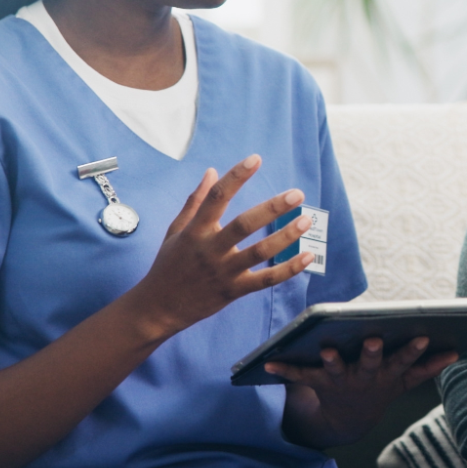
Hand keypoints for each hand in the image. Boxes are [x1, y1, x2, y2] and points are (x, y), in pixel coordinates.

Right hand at [128, 155, 317, 335]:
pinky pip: (265, 280)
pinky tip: (307, 256)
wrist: (159, 308)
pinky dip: (288, 269)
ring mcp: (223, 272)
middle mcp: (210, 250)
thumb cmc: (167, 265)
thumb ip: (194, 201)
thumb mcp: (175, 230)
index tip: (255, 159)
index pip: (216, 198)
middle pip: (244, 225)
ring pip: (259, 252)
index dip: (236, 177)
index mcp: (195, 231)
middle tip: (297, 194)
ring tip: (306, 220)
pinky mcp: (234, 291)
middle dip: (272, 208)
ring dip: (285, 236)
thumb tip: (212, 172)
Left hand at [266, 336, 458, 447]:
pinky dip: (284, 369)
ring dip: (332, 361)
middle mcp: (366, 378)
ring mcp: (342, 381)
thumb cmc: (380, 388)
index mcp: (388, 374)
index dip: (412, 351)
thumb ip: (428, 368)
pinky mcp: (320, 383)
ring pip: (337, 370)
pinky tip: (268, 362)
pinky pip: (301, 375)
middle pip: (370, 364)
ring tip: (326, 349)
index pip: (403, 360)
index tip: (421, 337)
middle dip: (373, 353)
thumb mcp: (404, 382)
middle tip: (373, 339)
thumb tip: (456, 352)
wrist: (349, 421)